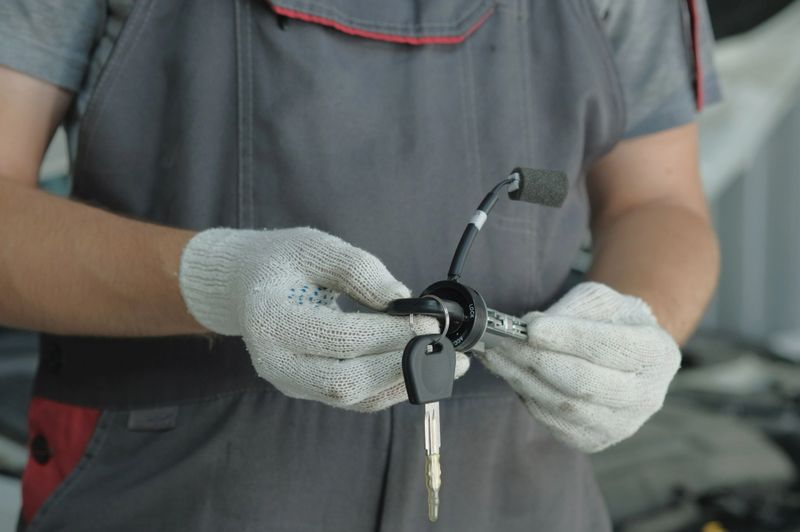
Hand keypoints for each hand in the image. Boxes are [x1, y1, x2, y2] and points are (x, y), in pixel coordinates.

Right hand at [178, 227, 468, 410]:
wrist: (246, 285)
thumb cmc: (280, 261)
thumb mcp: (314, 247)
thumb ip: (357, 269)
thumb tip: (404, 299)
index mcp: (270, 320)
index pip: (339, 337)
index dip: (389, 332)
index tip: (428, 318)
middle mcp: (276, 362)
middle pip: (345, 382)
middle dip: (401, 364)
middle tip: (441, 343)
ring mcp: (292, 383)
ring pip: (355, 398)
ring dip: (406, 382)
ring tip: (448, 362)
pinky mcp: (311, 390)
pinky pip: (357, 400)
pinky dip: (394, 387)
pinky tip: (426, 368)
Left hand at [479, 282, 679, 451]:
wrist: (627, 355)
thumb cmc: (612, 322)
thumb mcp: (601, 301)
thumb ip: (569, 310)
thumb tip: (530, 327)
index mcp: (657, 353)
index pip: (606, 347)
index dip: (566, 338)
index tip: (530, 327)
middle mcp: (646, 395)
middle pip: (582, 382)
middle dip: (535, 360)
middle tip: (503, 341)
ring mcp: (622, 424)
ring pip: (562, 405)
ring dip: (522, 379)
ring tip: (496, 355)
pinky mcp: (595, 440)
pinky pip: (552, 421)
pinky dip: (527, 397)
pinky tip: (513, 375)